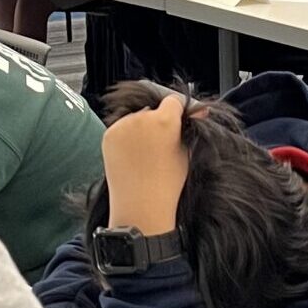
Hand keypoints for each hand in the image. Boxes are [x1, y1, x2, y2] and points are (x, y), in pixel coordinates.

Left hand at [102, 94, 190, 234]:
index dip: (178, 111)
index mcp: (164, 120)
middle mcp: (141, 118)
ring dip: (142, 128)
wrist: (140, 206)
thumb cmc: (168, 184)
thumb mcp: (186, 153)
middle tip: (162, 144)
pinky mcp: (108, 135)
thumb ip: (189, 128)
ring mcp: (122, 126)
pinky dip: (127, 138)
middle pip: (153, 110)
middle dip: (158, 121)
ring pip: (136, 118)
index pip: (173, 101)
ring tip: (146, 154)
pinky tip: (133, 157)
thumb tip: (198, 111)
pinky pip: (122, 129)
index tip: (179, 121)